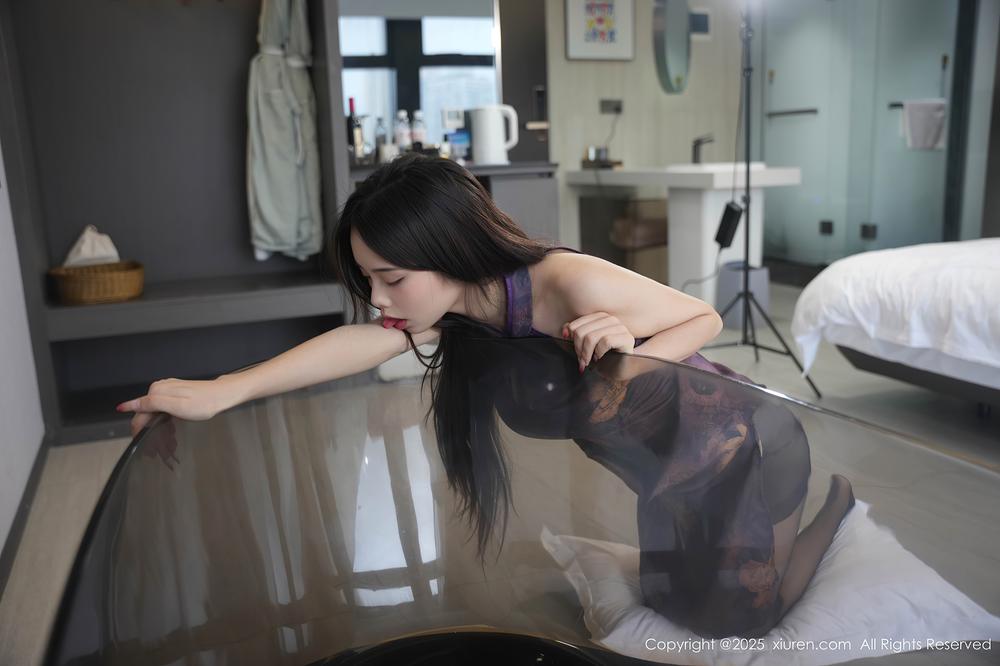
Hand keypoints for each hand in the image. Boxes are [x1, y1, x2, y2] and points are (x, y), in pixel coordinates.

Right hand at [116, 376, 235, 437]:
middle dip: (152, 433)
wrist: (222, 395)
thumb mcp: (177, 406)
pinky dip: (166, 423)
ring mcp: (166, 391)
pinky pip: (163, 411)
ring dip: (160, 430)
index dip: (140, 432)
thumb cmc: (204, 403)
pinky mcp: (173, 394)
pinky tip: (172, 431)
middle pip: (147, 415)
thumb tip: (129, 404)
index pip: (139, 414)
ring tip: (170, 444)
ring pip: (155, 414)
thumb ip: (152, 404)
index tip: (145, 445)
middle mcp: (159, 389)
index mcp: (157, 391)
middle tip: (161, 450)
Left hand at [561, 312, 634, 373]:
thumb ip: (576, 334)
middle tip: (581, 360)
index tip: (573, 349)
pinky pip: (605, 342)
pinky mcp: (627, 338)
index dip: (571, 339)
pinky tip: (600, 357)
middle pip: (582, 331)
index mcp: (600, 317)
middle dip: (578, 348)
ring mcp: (620, 328)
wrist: (622, 369)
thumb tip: (564, 330)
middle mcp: (611, 319)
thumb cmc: (604, 357)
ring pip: (592, 337)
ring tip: (588, 361)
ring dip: (586, 353)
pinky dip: (599, 352)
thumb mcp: (587, 345)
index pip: (577, 324)